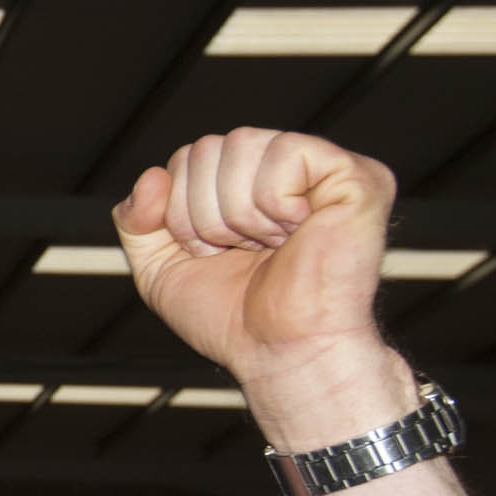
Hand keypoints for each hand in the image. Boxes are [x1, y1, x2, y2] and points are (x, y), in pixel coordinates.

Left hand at [112, 128, 414, 447]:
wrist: (279, 352)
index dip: (179, 210)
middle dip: (205, 212)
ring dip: (238, 212)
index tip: (211, 252)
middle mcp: (283, 169)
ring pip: (242, 143)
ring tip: (270, 245)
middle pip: (208, 147)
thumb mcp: (159, 269)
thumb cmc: (231, 318)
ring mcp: (323, 169)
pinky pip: (287, 151)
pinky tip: (299, 231)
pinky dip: (276, 203)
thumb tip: (152, 176)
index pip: (186, 156)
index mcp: (244, 184)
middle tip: (242, 251)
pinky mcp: (358, 176)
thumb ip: (137, 221)